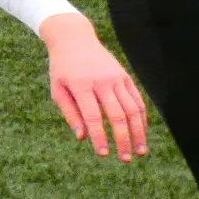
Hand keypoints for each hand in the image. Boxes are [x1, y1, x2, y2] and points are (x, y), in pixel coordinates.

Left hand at [39, 13, 149, 161]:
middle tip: (126, 159)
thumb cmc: (62, 68)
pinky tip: (141, 133)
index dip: (100, 137)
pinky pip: (137, 100)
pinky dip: (142, 118)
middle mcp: (102, 81)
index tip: (104, 154)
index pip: (93, 116)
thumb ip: (70, 113)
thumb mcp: (57, 89)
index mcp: (81, 86)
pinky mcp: (126, 76)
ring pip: (133, 109)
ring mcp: (116, 78)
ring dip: (139, 132)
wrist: (74, 39)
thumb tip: (83, 137)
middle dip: (123, 140)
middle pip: (118, 115)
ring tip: (140, 151)